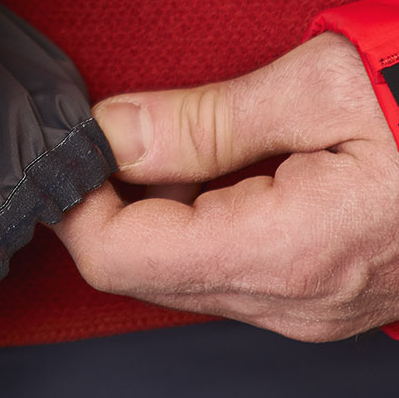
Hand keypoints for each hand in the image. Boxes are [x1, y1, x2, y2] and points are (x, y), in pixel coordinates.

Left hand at [59, 33, 398, 340]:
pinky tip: (219, 165)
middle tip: (107, 126)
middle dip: (108, 201)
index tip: (71, 141)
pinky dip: (199, 221)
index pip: (119, 256)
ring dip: (154, 210)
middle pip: (140, 272)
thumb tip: (108, 132)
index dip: (75, 198)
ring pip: (180, 276)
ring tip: (169, 135)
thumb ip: (204, 118)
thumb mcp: (327, 84)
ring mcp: (313, 312)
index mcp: (287, 251)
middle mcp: (294, 303)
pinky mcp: (327, 301)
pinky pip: (228, 273)